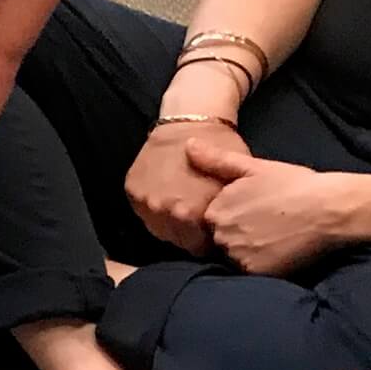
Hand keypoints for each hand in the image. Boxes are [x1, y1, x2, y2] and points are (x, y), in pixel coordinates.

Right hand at [124, 121, 240, 253]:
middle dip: (190, 234)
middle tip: (200, 221)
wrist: (190, 121)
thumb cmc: (220, 149)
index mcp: (191, 214)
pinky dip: (156, 210)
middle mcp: (164, 211)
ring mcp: (145, 202)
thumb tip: (230, 237)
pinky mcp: (132, 191)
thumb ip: (229, 214)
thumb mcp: (237, 182)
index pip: (200, 248)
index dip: (210, 240)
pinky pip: (144, 212)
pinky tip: (170, 198)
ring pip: (159, 230)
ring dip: (172, 224)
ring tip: (185, 210)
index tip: (215, 232)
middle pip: (178, 242)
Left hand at [192, 132, 351, 275]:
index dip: (232, 215)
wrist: (330, 209)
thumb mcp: (253, 167)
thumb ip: (217, 160)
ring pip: (233, 256)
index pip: (210, 220)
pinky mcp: (255, 271)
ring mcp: (237, 254)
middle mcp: (220, 234)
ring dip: (246, 249)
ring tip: (273, 235)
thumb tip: (188, 144)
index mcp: (215, 209)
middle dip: (236, 233)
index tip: (253, 210)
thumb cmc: (294, 185)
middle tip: (266, 223)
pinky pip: (249, 271)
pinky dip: (260, 263)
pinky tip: (277, 249)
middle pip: (220, 239)